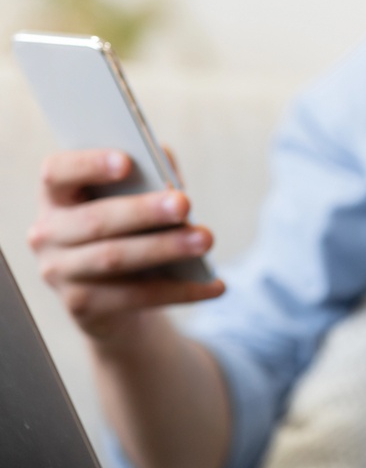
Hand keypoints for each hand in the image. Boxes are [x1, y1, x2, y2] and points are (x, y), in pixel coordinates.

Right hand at [29, 149, 224, 343]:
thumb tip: (171, 179)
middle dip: (144, 211)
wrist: (114, 293)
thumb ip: (150, 176)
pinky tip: (216, 284)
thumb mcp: (135, 196)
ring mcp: (58, 272)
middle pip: (95, 220)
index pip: (57, 173)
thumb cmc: (129, 225)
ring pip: (115, 258)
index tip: (127, 162)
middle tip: (185, 203)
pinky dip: (180, 290)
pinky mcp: (81, 306)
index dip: (89, 165)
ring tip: (206, 239)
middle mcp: (47, 233)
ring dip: (165, 248)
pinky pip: (135, 297)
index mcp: (56, 195)